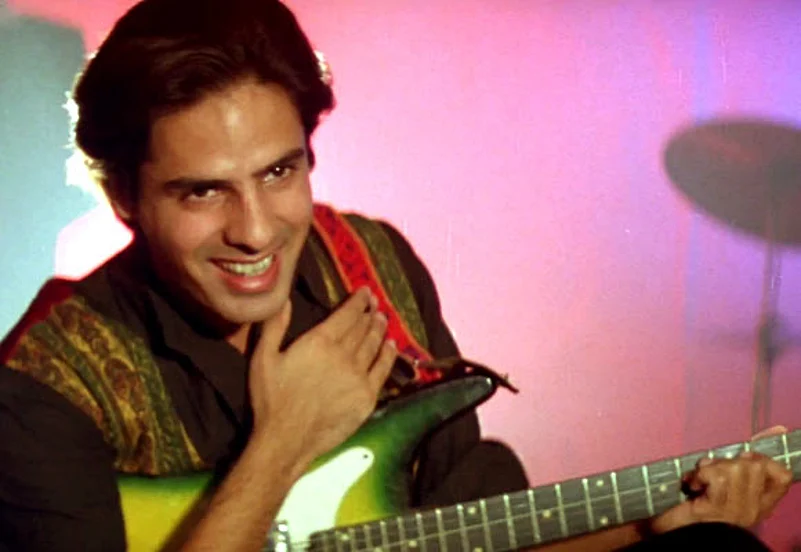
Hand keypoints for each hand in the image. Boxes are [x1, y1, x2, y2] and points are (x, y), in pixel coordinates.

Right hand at [248, 287, 396, 469]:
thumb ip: (275, 326)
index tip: (365, 292)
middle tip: (375, 303)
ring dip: (380, 329)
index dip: (358, 300)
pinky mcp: (367, 397)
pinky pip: (383, 370)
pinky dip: (389, 354)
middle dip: (370, 312)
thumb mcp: (263, 358)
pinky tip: (391, 346)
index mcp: (320, 342)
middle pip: (362, 327)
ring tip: (382, 318)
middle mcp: (344, 355)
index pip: (346, 314)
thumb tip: (285, 299)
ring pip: (374, 345)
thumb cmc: (271, 399)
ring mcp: (358, 377)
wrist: (286, 439)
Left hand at [651, 425, 792, 533]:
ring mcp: (738, 511)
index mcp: (758, 503)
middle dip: (727, 461)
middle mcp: (754, 509)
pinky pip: (718, 478)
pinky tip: (693, 486)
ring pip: (737, 468)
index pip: (780, 476)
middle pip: (754, 465)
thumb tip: (778, 428)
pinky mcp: (719, 510)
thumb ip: (740, 460)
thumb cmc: (694, 504)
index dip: (767, 457)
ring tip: (700, 480)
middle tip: (709, 472)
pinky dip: (702, 476)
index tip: (746, 451)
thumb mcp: (721, 479)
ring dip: (712, 468)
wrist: (675, 532)